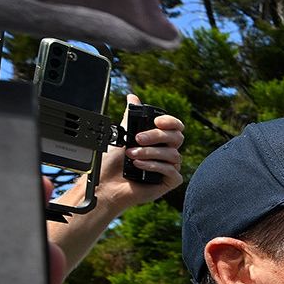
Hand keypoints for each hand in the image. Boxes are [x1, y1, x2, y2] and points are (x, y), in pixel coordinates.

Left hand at [79, 95, 185, 211]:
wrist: (106, 186)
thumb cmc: (113, 164)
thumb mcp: (121, 136)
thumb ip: (131, 118)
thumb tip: (133, 97)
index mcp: (158, 140)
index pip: (175, 127)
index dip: (170, 122)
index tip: (157, 121)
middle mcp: (166, 152)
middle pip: (176, 138)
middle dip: (156, 136)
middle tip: (137, 138)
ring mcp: (169, 167)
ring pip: (173, 154)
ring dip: (150, 153)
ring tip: (131, 156)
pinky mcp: (170, 181)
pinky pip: (171, 170)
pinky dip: (154, 166)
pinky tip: (138, 166)